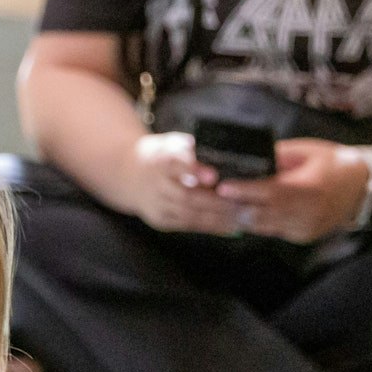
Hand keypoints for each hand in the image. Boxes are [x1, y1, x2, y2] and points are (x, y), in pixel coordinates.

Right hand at [112, 132, 238, 234]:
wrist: (128, 175)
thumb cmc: (162, 156)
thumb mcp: (173, 144)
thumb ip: (192, 149)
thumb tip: (223, 155)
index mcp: (160, 160)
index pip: (175, 163)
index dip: (194, 170)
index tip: (213, 176)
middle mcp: (156, 184)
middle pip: (186, 196)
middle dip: (217, 202)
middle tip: (243, 204)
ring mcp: (156, 205)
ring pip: (189, 215)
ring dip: (217, 218)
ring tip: (242, 218)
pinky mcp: (159, 220)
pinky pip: (187, 225)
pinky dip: (210, 227)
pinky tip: (229, 227)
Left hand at [216, 139, 371, 242]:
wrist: (363, 188)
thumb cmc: (333, 163)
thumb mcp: (307, 152)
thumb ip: (277, 156)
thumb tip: (247, 158)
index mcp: (310, 188)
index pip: (269, 192)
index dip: (243, 191)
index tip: (222, 187)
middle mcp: (307, 213)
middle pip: (261, 214)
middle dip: (234, 207)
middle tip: (212, 198)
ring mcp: (305, 228)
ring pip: (262, 227)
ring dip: (241, 217)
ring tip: (221, 206)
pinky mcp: (302, 237)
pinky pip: (272, 231)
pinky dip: (256, 222)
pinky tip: (242, 212)